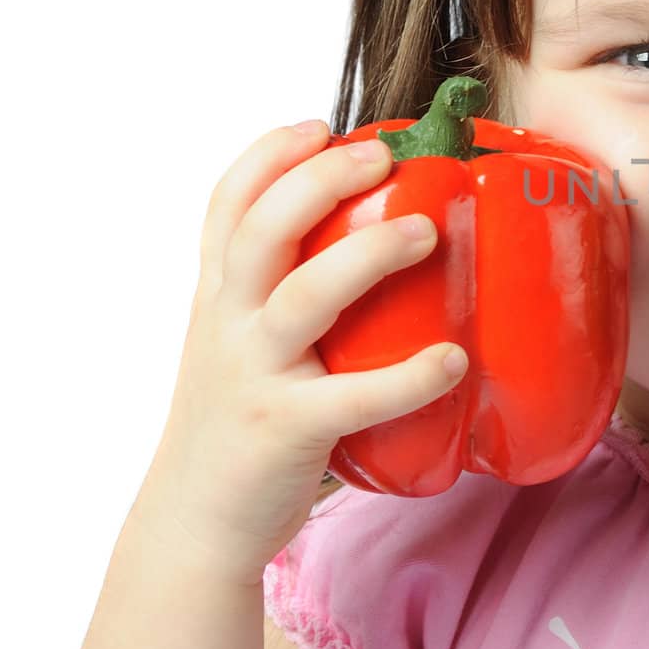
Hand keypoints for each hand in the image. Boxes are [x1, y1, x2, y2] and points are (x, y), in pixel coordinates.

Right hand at [134, 121, 466, 584]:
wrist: (196, 523)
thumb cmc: (237, 424)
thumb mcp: (238, 345)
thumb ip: (279, 297)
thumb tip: (372, 244)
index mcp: (218, 297)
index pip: (226, 205)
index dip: (269, 155)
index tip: (321, 125)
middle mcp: (228, 325)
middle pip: (263, 230)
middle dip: (322, 180)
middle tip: (386, 155)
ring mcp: (254, 375)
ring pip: (304, 297)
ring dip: (369, 255)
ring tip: (428, 232)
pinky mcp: (286, 430)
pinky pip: (354, 397)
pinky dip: (408, 377)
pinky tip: (453, 360)